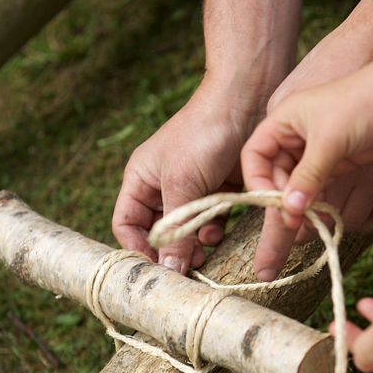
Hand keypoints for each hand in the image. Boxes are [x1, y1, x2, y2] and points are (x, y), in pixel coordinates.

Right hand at [112, 82, 255, 272]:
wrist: (245, 102)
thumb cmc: (203, 135)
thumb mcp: (183, 182)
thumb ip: (176, 227)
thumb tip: (169, 269)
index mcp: (140, 179)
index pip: (126, 225)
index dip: (138, 248)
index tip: (158, 268)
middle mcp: (162, 186)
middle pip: (158, 231)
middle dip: (172, 249)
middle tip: (190, 266)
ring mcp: (192, 188)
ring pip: (187, 229)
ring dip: (197, 242)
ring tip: (208, 245)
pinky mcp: (218, 189)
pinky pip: (211, 220)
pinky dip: (215, 228)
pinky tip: (222, 228)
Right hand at [250, 0, 372, 280]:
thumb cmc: (363, 104)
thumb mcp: (330, 140)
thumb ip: (308, 176)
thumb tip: (290, 211)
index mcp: (283, 122)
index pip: (255, 156)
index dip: (258, 182)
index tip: (274, 203)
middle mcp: (295, 138)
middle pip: (275, 178)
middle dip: (281, 204)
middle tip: (289, 231)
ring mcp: (317, 152)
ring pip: (298, 187)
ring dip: (300, 209)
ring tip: (302, 234)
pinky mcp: (338, 163)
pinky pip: (319, 189)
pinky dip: (318, 204)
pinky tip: (320, 220)